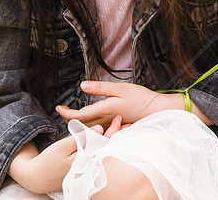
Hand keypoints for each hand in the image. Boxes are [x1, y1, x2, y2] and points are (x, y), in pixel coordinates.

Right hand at [8, 116, 122, 193]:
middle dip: (118, 134)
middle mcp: (88, 166)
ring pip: (104, 152)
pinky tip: (112, 139)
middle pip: (107, 147)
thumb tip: (100, 128)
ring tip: (125, 128)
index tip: (119, 117)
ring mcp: (87, 169)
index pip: (103, 142)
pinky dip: (105, 146)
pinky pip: (97, 156)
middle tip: (129, 121)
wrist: (37, 178)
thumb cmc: (48, 160)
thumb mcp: (62, 146)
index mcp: (84, 159)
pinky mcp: (84, 170)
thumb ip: (81, 137)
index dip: (112, 129)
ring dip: (115, 140)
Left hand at [56, 81, 182, 127]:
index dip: (66, 113)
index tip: (58, 108)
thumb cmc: (141, 98)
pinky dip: (89, 127)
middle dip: (69, 119)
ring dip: (78, 124)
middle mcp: (105, 121)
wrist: (158, 111)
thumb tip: (82, 86)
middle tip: (63, 111)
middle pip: (80, 125)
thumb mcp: (121, 88)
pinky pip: (98, 130)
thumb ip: (100, 87)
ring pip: (88, 129)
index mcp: (105, 110)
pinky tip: (90, 122)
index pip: (79, 116)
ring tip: (73, 115)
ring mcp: (111, 126)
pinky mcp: (116, 128)